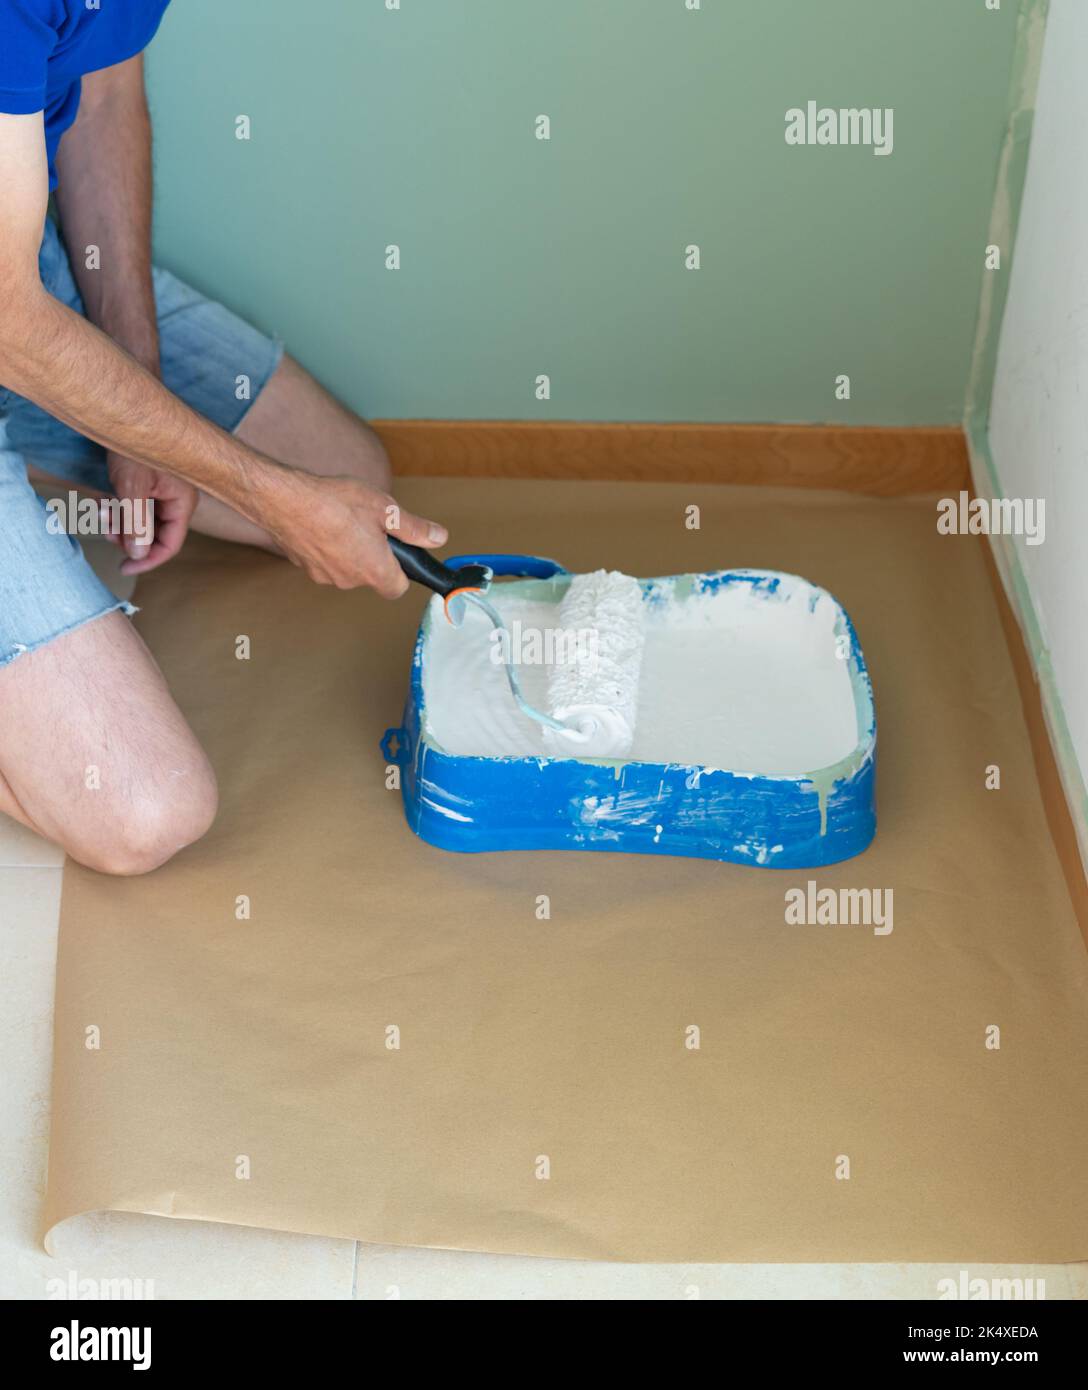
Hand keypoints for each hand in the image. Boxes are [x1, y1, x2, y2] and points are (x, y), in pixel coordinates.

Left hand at [105, 453, 198, 574]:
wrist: (126, 409)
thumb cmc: (134, 444)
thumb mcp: (133, 488)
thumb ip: (137, 525)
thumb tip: (137, 555)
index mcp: (182, 502)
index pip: (171, 544)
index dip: (148, 560)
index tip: (123, 568)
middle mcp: (176, 498)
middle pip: (154, 533)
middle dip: (128, 536)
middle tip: (106, 532)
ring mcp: (163, 490)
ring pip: (142, 520)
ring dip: (121, 522)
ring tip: (101, 511)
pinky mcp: (149, 482)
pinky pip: (136, 506)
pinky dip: (120, 508)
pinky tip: (104, 500)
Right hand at [257, 471, 447, 597]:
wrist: (284, 500)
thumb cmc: (334, 502)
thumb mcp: (384, 509)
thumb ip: (413, 528)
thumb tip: (437, 538)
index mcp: (374, 569)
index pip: (397, 589)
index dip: (402, 572)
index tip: (400, 554)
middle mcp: (350, 580)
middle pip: (372, 577)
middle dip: (375, 555)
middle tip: (370, 526)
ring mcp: (325, 576)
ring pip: (348, 569)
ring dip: (351, 551)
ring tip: (344, 521)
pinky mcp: (305, 568)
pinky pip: (326, 563)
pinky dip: (329, 549)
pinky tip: (324, 525)